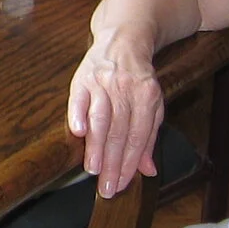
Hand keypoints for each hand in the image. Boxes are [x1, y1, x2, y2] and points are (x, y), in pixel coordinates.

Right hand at [67, 32, 163, 199]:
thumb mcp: (151, 105)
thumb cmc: (138, 79)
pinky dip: (78, 114)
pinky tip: (77, 132)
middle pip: (120, 132)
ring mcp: (104, 82)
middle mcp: (126, 89)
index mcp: (147, 97)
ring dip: (96, 145)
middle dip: (113, 163)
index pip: (138, 137)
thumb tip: (147, 170)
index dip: (130, 163)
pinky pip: (79, 98)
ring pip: (101, 118)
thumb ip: (149, 138)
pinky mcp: (83, 77)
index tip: (121, 184)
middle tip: (106, 187)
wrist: (123, 39)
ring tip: (93, 169)